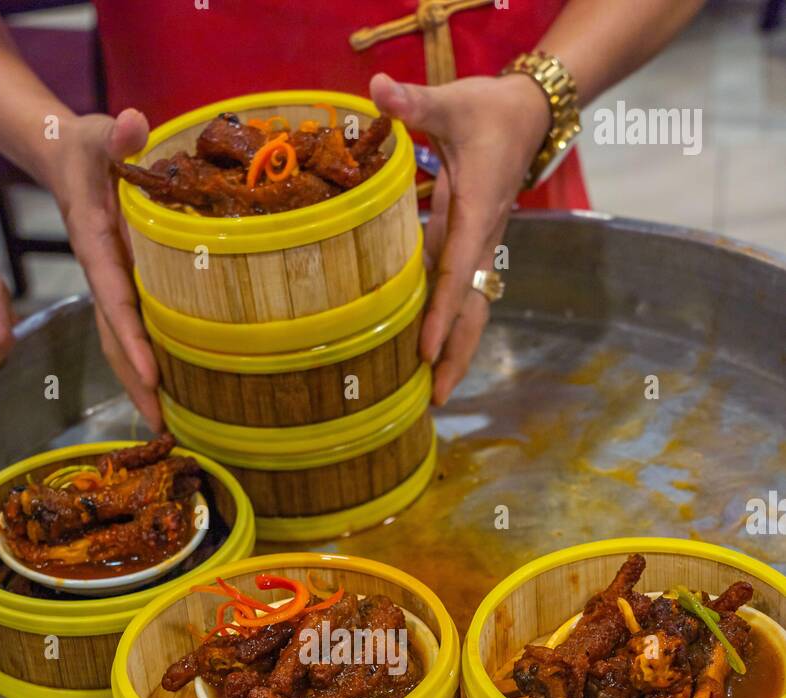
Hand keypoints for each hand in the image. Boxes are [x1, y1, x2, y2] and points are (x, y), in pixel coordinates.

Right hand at [44, 109, 162, 429]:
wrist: (70, 158)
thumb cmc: (90, 148)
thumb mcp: (100, 135)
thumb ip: (117, 135)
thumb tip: (133, 125)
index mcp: (97, 247)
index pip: (116, 300)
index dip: (134, 338)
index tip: (152, 374)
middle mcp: (103, 277)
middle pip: (117, 339)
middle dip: (136, 383)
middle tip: (162, 425)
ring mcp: (113, 288)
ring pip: (123, 344)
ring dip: (142, 385)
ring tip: (168, 426)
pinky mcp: (125, 290)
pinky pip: (134, 334)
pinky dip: (148, 365)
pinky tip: (170, 393)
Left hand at [370, 73, 551, 406]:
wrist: (529, 114)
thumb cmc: (489, 110)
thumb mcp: (451, 101)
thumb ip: (414, 101)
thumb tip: (379, 88)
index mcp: (474, 213)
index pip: (455, 271)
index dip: (441, 312)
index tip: (426, 350)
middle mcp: (482, 242)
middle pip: (473, 309)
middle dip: (458, 355)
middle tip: (437, 398)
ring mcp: (481, 251)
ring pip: (474, 311)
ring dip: (459, 352)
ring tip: (436, 395)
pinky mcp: (475, 251)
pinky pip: (465, 299)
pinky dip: (453, 331)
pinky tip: (433, 358)